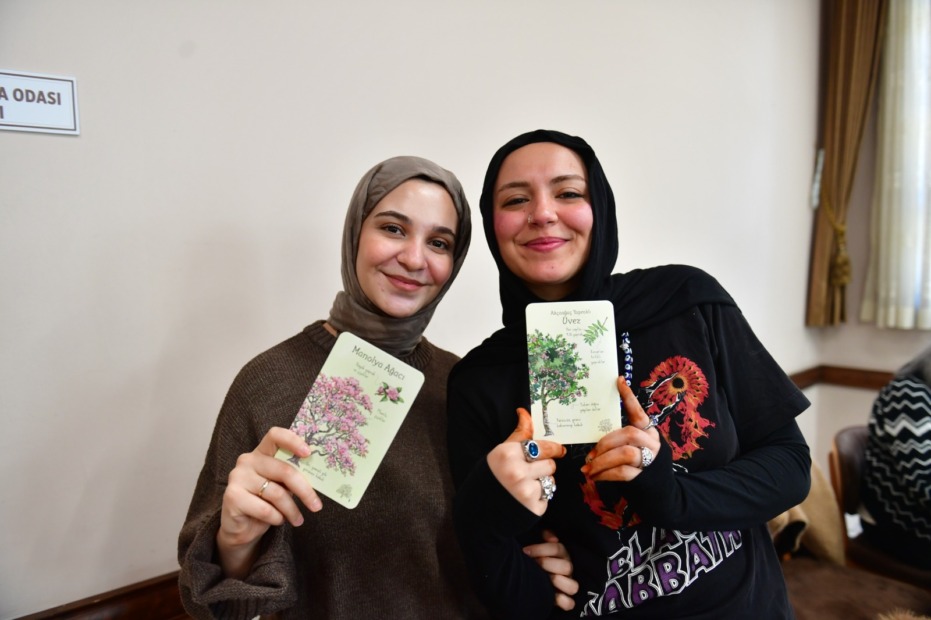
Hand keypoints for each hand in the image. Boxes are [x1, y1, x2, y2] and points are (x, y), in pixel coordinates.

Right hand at [217, 427, 322, 577]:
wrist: (241, 528)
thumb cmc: (266, 502)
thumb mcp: (281, 486)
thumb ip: (292, 476)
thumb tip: (319, 475)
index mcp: (261, 452)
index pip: (275, 435)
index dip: (293, 441)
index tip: (309, 453)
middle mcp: (247, 461)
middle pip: (284, 470)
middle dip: (305, 490)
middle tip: (317, 506)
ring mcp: (237, 477)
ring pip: (276, 493)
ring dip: (291, 510)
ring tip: (297, 519)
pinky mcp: (232, 497)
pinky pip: (265, 509)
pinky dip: (276, 518)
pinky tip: (278, 521)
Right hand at [486, 408, 565, 514]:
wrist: (480, 512)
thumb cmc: (491, 478)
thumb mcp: (501, 453)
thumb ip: (518, 435)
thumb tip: (524, 412)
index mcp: (507, 455)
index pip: (543, 447)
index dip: (553, 449)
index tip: (559, 450)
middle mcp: (517, 472)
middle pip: (551, 464)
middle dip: (545, 467)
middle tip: (532, 471)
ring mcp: (526, 491)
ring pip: (551, 480)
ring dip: (543, 482)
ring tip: (525, 486)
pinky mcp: (534, 508)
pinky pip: (547, 497)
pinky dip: (539, 498)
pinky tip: (525, 499)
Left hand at [523, 529, 577, 610]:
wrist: (532, 573)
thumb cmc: (536, 556)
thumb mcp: (538, 541)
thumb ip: (545, 534)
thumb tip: (552, 537)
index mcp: (562, 554)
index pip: (557, 548)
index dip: (541, 549)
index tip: (525, 551)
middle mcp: (567, 569)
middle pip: (566, 566)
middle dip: (546, 564)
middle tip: (533, 564)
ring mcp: (568, 584)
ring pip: (573, 586)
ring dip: (556, 582)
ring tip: (541, 580)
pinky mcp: (565, 599)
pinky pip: (569, 603)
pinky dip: (562, 601)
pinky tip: (549, 595)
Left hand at [582, 378, 661, 481]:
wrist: (657, 494)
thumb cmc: (638, 467)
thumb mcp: (632, 449)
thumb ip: (619, 440)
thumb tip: (593, 440)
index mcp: (648, 432)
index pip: (638, 412)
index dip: (629, 397)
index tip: (618, 381)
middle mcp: (652, 443)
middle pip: (629, 434)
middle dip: (605, 443)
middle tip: (590, 454)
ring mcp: (650, 460)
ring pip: (626, 453)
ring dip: (602, 461)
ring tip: (589, 468)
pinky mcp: (644, 477)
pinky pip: (623, 472)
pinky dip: (605, 475)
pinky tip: (595, 477)